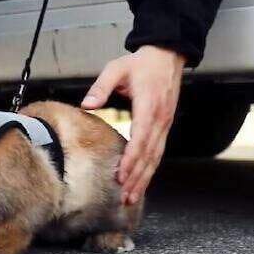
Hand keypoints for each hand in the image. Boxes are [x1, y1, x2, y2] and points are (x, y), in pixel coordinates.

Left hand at [82, 45, 185, 204]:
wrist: (167, 56)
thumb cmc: (141, 63)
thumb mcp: (117, 68)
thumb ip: (101, 86)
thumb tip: (86, 104)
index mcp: (149, 107)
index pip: (141, 139)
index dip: (131, 159)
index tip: (120, 175)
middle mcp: (160, 120)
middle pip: (149, 155)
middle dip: (137, 178)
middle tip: (125, 198)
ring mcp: (165, 125)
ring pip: (155, 158)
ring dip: (144, 179)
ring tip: (132, 198)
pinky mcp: (164, 126)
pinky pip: (157, 152)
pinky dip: (149, 169)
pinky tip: (141, 181)